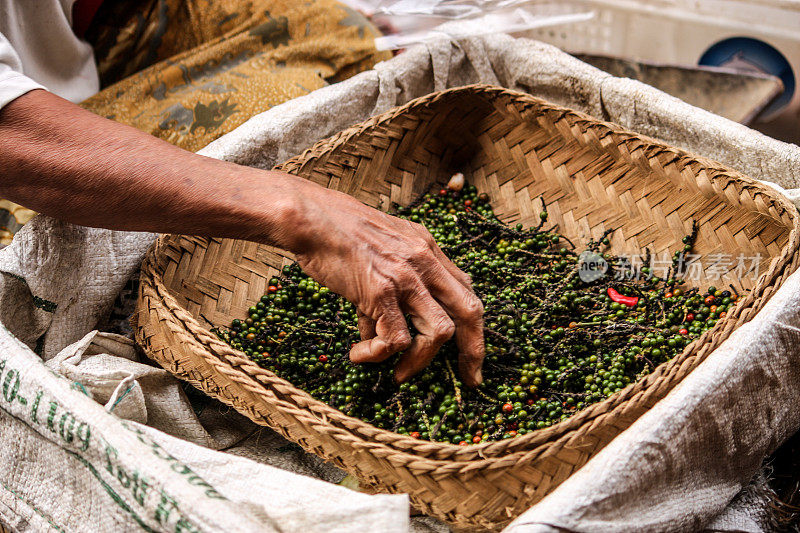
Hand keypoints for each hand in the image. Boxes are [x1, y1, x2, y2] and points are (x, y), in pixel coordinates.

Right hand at [279, 176, 484, 385]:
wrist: (308, 217)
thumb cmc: (334, 233)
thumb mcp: (376, 251)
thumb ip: (387, 288)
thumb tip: (378, 330)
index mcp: (426, 247)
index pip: (466, 289)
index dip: (472, 324)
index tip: (469, 351)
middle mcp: (424, 260)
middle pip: (470, 311)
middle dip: (473, 350)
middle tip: (468, 379)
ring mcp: (406, 276)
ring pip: (439, 332)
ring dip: (420, 361)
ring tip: (398, 374)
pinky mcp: (381, 292)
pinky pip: (396, 339)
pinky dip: (379, 355)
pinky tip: (358, 354)